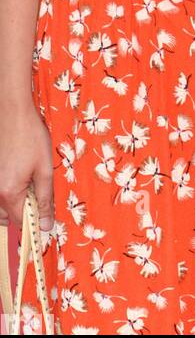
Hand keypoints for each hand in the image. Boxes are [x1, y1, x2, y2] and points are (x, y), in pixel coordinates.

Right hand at [0, 102, 54, 232]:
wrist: (13, 113)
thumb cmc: (31, 137)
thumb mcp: (44, 169)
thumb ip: (45, 200)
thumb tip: (46, 225)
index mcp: (8, 192)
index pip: (21, 221)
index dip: (35, 221)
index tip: (46, 217)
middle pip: (6, 216)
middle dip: (22, 212)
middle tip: (37, 194)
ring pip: (0, 205)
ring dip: (13, 202)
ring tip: (28, 182)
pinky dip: (7, 191)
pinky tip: (18, 174)